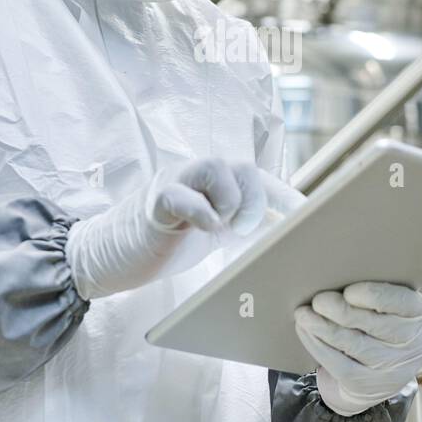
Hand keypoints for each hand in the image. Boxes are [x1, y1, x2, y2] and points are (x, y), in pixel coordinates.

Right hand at [66, 158, 294, 299]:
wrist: (109, 254)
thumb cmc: (164, 242)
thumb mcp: (213, 233)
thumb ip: (243, 227)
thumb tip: (287, 235)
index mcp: (216, 184)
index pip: (260, 180)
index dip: (288, 198)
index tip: (312, 218)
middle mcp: (198, 175)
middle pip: (243, 167)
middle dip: (256, 201)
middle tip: (245, 230)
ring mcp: (175, 183)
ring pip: (217, 167)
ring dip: (230, 201)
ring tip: (222, 228)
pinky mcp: (153, 203)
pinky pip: (180, 195)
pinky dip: (200, 211)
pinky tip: (205, 229)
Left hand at [294, 282, 421, 416]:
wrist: (383, 373)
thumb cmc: (381, 322)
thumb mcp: (391, 306)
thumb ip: (374, 290)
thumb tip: (336, 273)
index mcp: (418, 314)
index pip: (398, 302)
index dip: (372, 296)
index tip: (348, 291)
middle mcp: (410, 344)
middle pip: (372, 324)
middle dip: (341, 311)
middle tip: (318, 300)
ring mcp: (390, 368)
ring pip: (352, 344)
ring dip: (323, 327)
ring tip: (303, 314)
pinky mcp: (366, 384)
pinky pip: (338, 364)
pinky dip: (317, 345)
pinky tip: (305, 331)